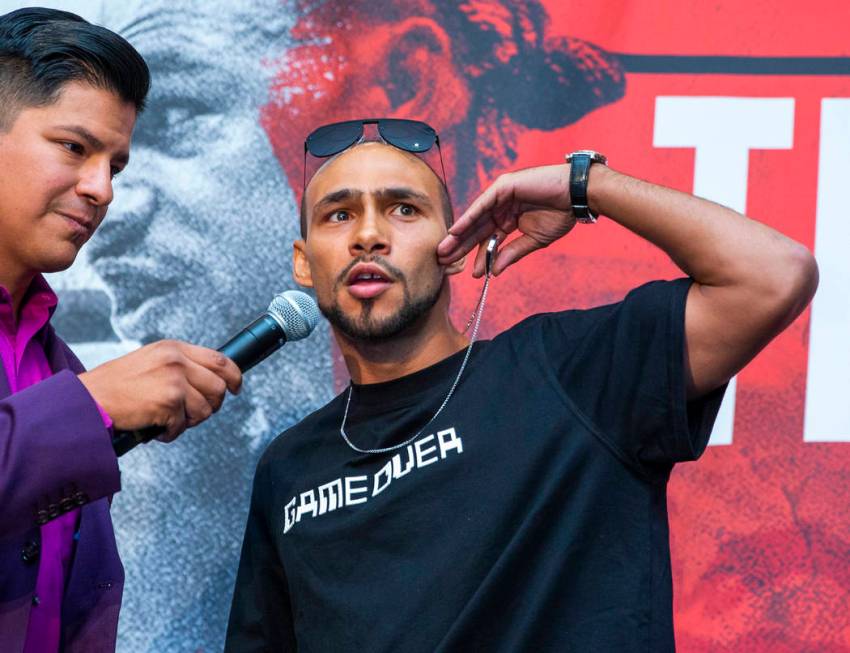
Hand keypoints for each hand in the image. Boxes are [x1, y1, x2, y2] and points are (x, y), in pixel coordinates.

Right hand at [78, 340, 241, 440]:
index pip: (221, 360)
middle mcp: (177, 360)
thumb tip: (211, 383)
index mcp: (174, 348)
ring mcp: (174, 380)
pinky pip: (183, 425)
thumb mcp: (152, 362)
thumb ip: (180, 366)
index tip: (236, 388)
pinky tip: (155, 428)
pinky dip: (170, 433)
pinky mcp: (169, 402)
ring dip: (188, 422)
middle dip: (211, 406)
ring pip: (205, 410)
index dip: (234, 376)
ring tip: (167, 420)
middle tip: (191, 414)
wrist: (88, 399)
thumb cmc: (116, 386)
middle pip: (219, 388)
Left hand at [437, 164, 576, 276]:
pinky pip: (482, 205)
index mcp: (509, 219)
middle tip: (443, 262)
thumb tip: (495, 271)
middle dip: (460, 246)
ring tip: (444, 250)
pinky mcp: (503, 187)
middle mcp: (502, 207)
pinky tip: (455, 231)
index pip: (488, 239)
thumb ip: (512, 253)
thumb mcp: (534, 240)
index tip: (471, 274)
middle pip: (476, 230)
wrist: (577, 195)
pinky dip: (468, 218)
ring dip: (458, 235)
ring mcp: (501, 196)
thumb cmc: (560, 213)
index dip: (478, 256)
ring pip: (475, 218)